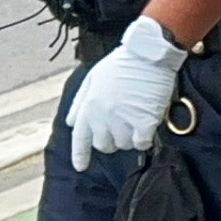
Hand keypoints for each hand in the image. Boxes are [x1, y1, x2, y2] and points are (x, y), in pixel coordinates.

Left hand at [65, 15, 188, 170]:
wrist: (149, 54)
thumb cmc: (123, 63)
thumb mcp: (93, 77)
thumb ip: (80, 102)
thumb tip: (71, 122)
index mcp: (89, 105)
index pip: (80, 138)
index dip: (80, 155)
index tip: (80, 166)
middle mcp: (103, 116)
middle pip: (104, 145)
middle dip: (112, 140)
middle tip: (123, 126)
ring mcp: (123, 120)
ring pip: (124, 145)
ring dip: (130, 137)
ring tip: (137, 120)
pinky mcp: (144, 122)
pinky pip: (142, 143)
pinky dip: (144, 139)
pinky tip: (147, 127)